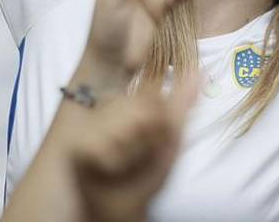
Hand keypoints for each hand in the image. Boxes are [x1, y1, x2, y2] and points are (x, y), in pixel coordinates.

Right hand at [71, 74, 196, 221]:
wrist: (123, 209)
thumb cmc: (147, 174)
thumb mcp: (170, 137)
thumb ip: (181, 104)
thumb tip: (199, 70)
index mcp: (129, 101)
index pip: (154, 95)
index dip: (161, 122)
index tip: (153, 140)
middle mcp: (106, 106)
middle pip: (143, 109)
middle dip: (151, 138)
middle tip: (140, 155)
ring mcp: (90, 124)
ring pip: (127, 127)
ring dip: (136, 152)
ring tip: (127, 163)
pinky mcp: (79, 145)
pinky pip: (109, 147)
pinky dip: (119, 163)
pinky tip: (112, 170)